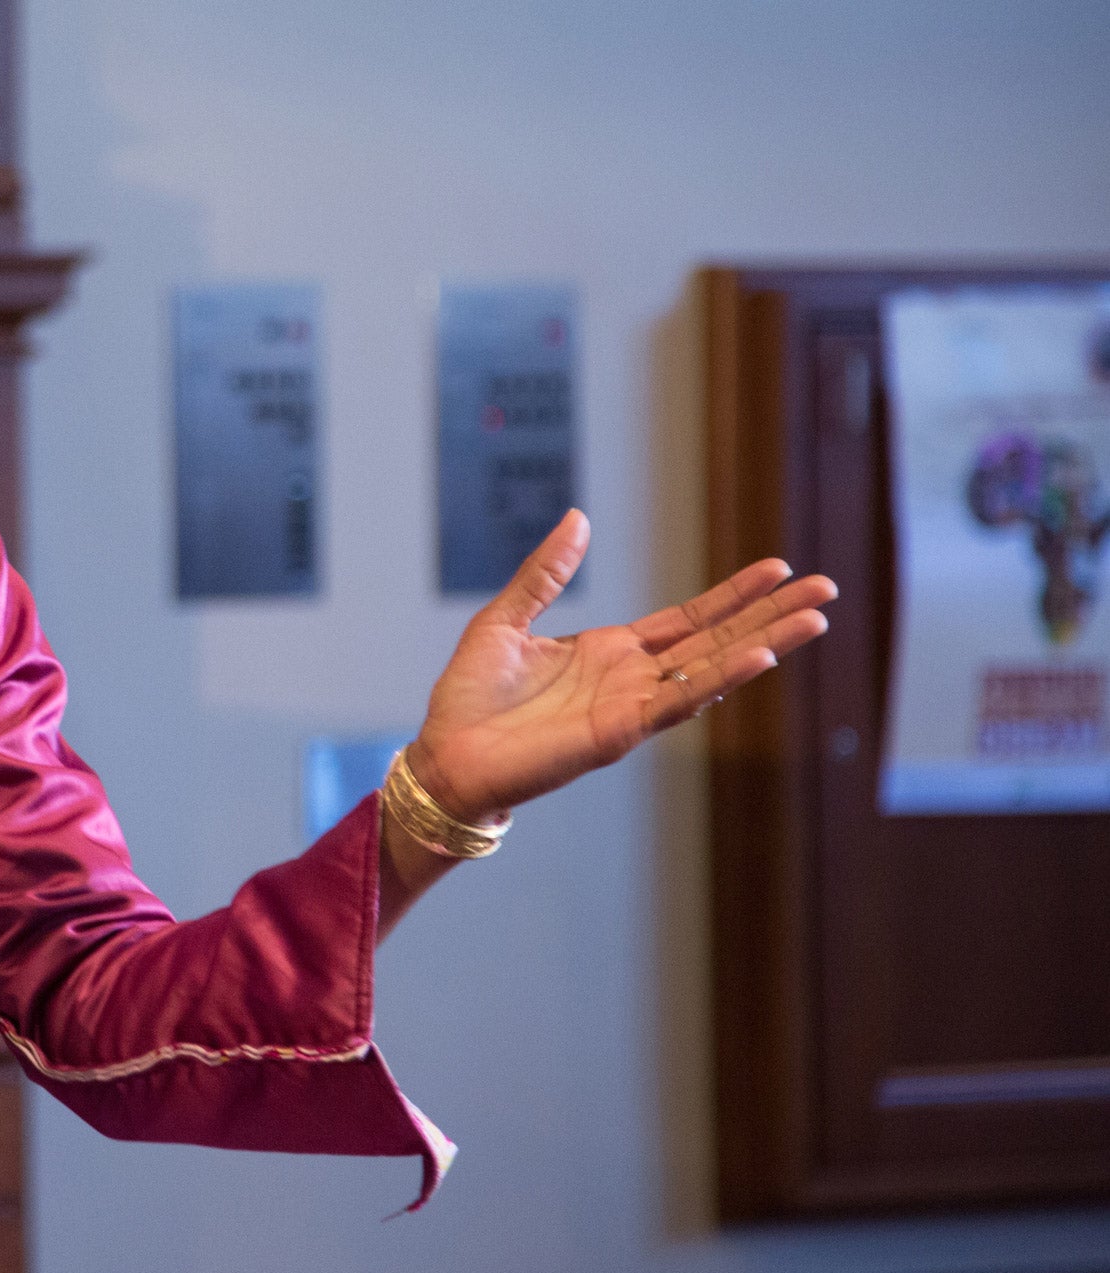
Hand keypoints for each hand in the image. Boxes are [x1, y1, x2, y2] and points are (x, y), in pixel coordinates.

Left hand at [411, 510, 834, 820]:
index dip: (734, 595)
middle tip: (827, 588)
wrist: (445, 754)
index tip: (779, 568)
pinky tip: (759, 658)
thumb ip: (545, 573)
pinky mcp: (619, 732)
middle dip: (772, 615)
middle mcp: (632, 679)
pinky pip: (679, 702)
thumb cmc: (471, 698)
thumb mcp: (506, 618)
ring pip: (713, 670)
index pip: (689, 619)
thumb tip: (577, 518)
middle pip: (718, 640)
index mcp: (611, 652)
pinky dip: (720, 680)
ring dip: (766, 645)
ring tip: (817, 620)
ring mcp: (632, 707)